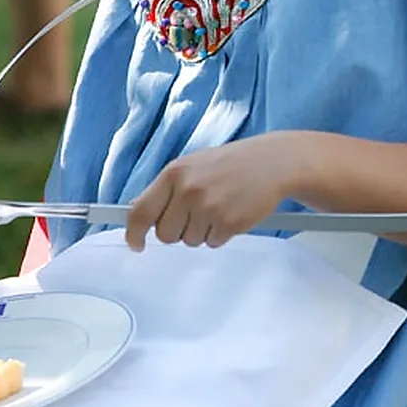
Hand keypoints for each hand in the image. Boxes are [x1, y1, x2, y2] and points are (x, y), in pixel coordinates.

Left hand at [124, 137, 293, 251]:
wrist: (273, 162)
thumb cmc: (233, 164)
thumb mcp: (194, 165)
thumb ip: (168, 188)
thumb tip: (140, 212)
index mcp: (175, 173)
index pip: (140, 211)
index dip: (134, 233)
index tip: (135, 243)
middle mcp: (188, 190)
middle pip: (166, 234)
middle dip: (179, 230)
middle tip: (198, 213)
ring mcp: (208, 207)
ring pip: (190, 241)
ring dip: (203, 231)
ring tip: (220, 207)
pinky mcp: (228, 222)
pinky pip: (213, 243)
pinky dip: (221, 234)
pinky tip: (232, 212)